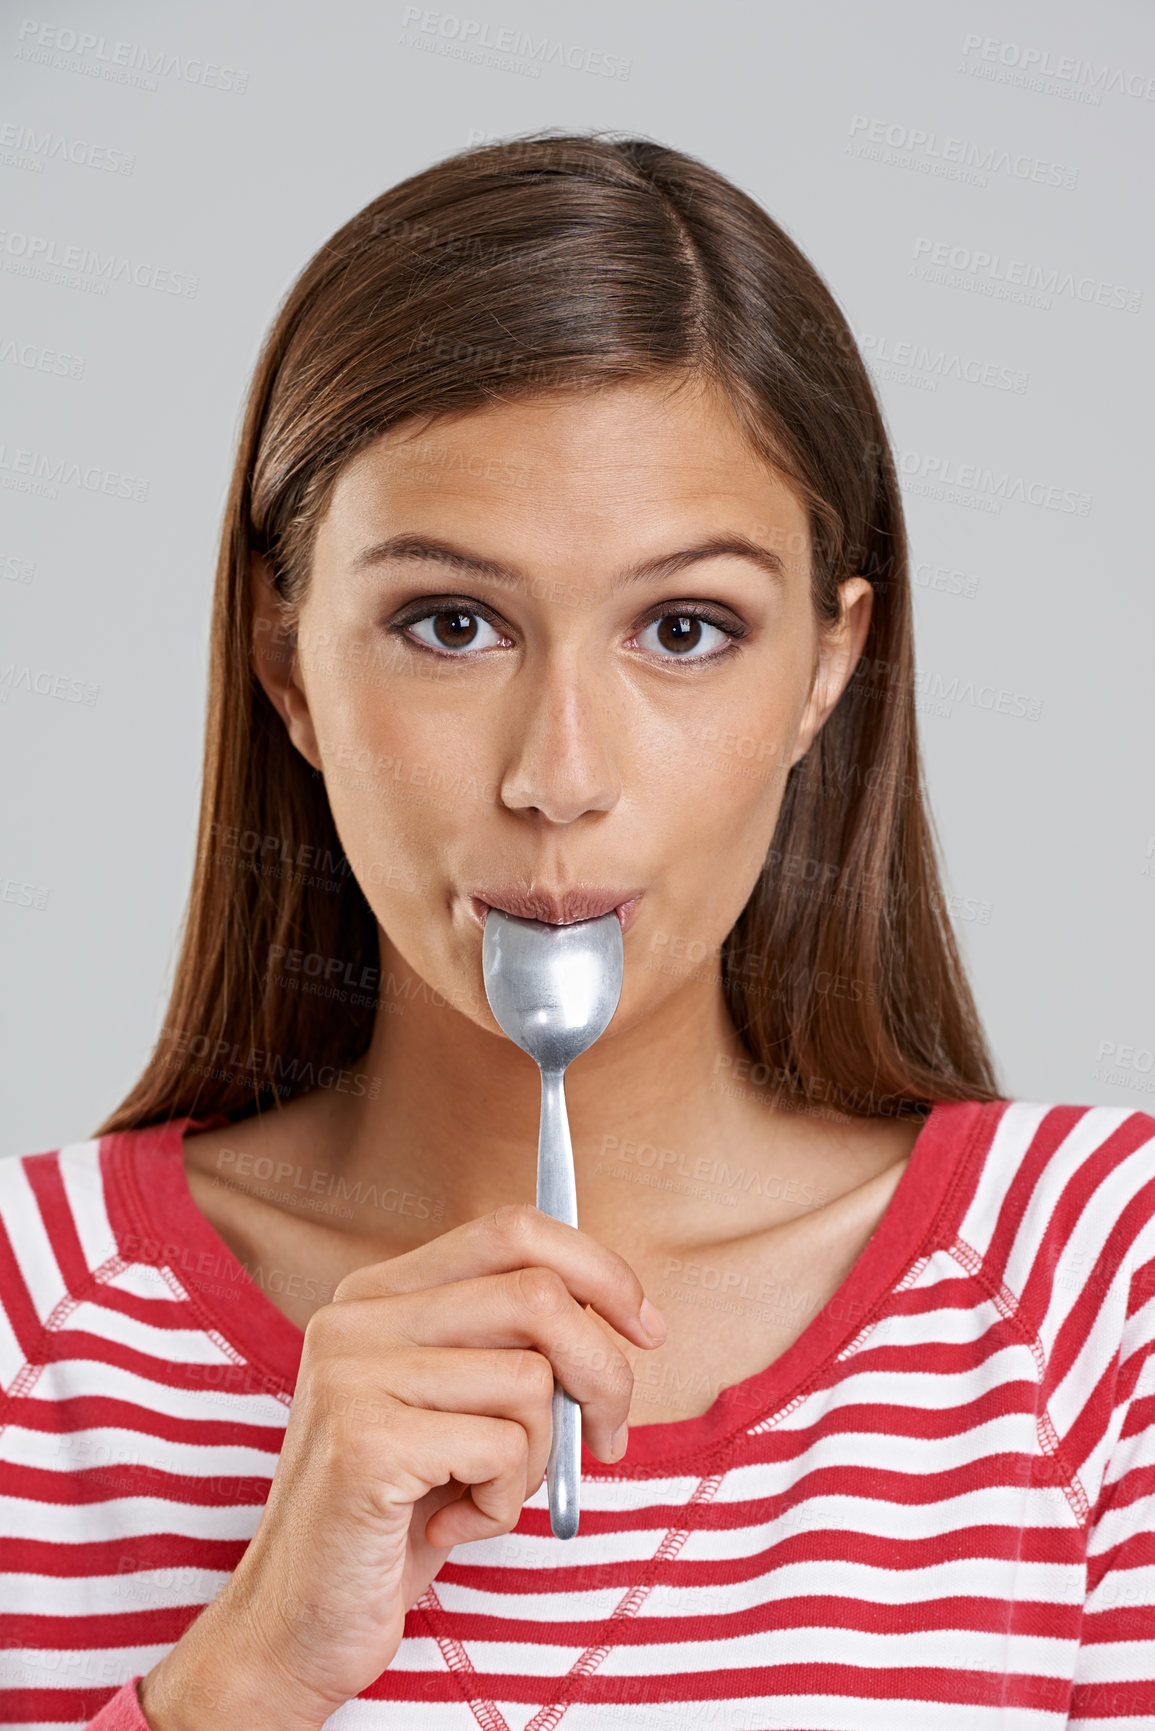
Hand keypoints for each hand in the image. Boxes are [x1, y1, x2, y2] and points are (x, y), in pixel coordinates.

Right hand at [138, 1203, 666, 1730]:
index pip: (512, 1229)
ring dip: (541, 1458)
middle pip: (537, 1294)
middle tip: (610, 1438)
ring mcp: (353, 1373)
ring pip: (531, 1379)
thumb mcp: (454, 1407)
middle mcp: (357, 1317)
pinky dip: (503, 1504)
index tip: (645, 1328)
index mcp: (379, 1293)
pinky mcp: (364, 1442)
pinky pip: (503, 1448)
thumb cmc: (396, 1514)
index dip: (598, 1270)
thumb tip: (624, 1318)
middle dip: (604, 1372)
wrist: (297, 1622)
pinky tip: (451, 1528)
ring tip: (485, 1495)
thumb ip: (510, 1346)